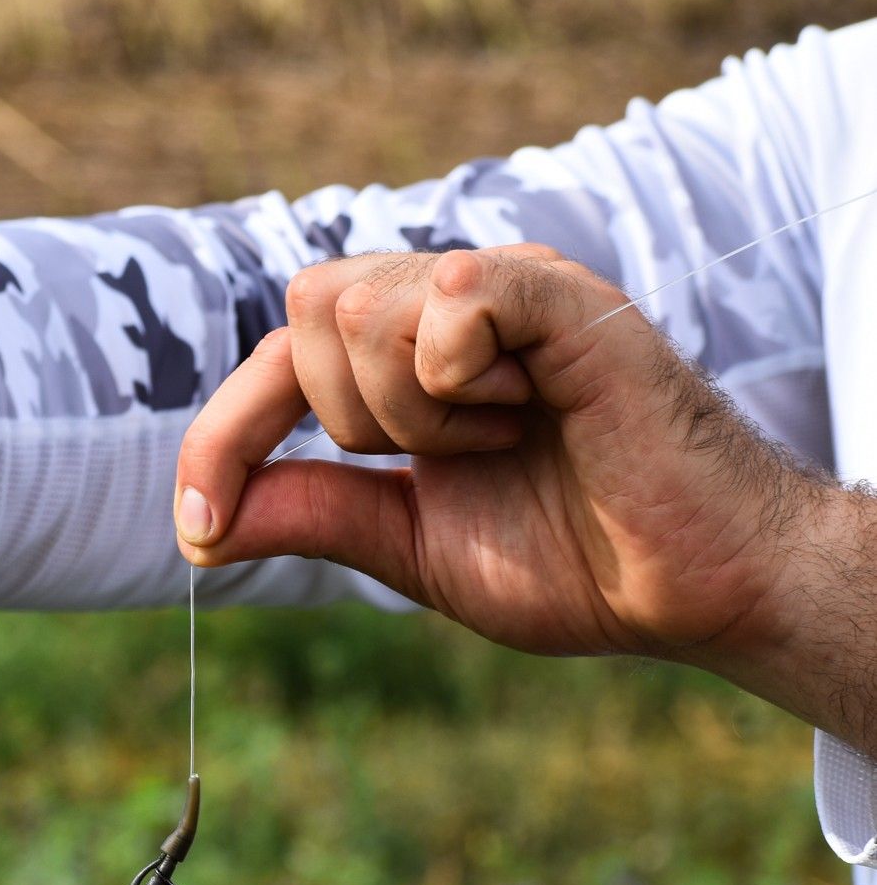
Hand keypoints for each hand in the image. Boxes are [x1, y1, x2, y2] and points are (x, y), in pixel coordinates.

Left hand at [171, 247, 876, 750]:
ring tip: (500, 440)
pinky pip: (446, 295)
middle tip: (440, 462)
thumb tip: (198, 529)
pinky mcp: (557, 297)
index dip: (219, 441)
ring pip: (352, 310)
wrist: (686, 590)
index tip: (199, 530)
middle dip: (343, 420)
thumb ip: (313, 515)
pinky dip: (455, 377)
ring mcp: (499, 294)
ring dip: (409, 413)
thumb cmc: (568, 561)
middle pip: (300, 310)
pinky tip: (523, 408)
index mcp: (402, 359)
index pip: (270, 362)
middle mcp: (442, 306)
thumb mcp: (408, 545)